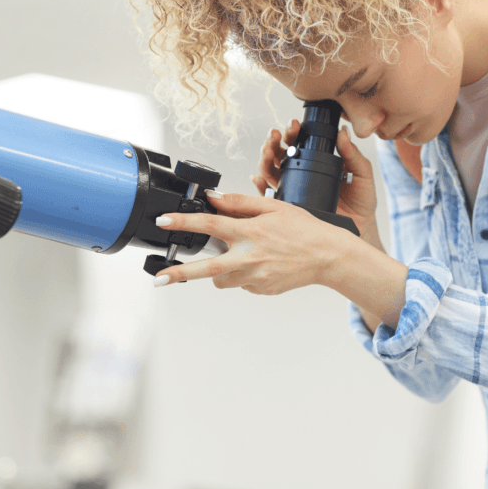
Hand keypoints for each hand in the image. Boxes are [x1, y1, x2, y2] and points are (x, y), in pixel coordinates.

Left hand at [153, 191, 357, 294]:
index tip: (164, 222)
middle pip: (206, 268)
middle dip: (179, 273)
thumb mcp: (274, 207)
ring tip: (242, 257)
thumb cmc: (305, 230)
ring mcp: (255, 277)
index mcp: (250, 232)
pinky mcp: (261, 290)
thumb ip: (241, 203)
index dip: (183, 222)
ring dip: (222, 270)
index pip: (209, 224)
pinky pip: (242, 283)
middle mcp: (250, 257)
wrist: (328, 257)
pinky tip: (263, 263)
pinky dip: (244, 274)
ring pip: (223, 279)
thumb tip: (214, 198)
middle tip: (159, 278)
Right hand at [252, 120, 381, 247]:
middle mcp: (301, 173)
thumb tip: (343, 133)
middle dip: (274, 142)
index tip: (294, 125)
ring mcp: (292, 189)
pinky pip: (267, 196)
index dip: (294, 132)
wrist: (360, 228)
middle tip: (276, 135)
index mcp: (317, 162)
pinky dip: (259, 185)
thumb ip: (353, 154)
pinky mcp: (287, 207)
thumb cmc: (361, 201)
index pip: (300, 143)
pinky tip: (258, 178)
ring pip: (270, 170)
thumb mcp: (361, 174)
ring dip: (265, 159)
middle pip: (280, 153)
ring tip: (267, 151)